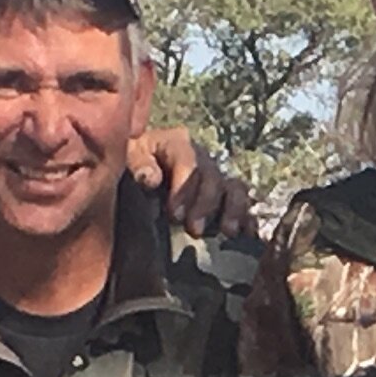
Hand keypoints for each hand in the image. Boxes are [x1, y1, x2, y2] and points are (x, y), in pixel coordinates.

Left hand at [129, 124, 254, 241]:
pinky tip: (248, 233)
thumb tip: (152, 179)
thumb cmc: (129, 167)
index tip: (175, 216)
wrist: (133, 179)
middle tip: (194, 230)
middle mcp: (201, 157)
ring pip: (234, 187)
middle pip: (212, 176)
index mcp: (176, 142)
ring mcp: (215, 177)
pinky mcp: (224, 197)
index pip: (187, 159)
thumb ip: (137, 165)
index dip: (184, 187)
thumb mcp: (126, 159)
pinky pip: (242, 203)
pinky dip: (247, 217)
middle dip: (205, 204)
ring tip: (227, 232)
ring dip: (233, 209)